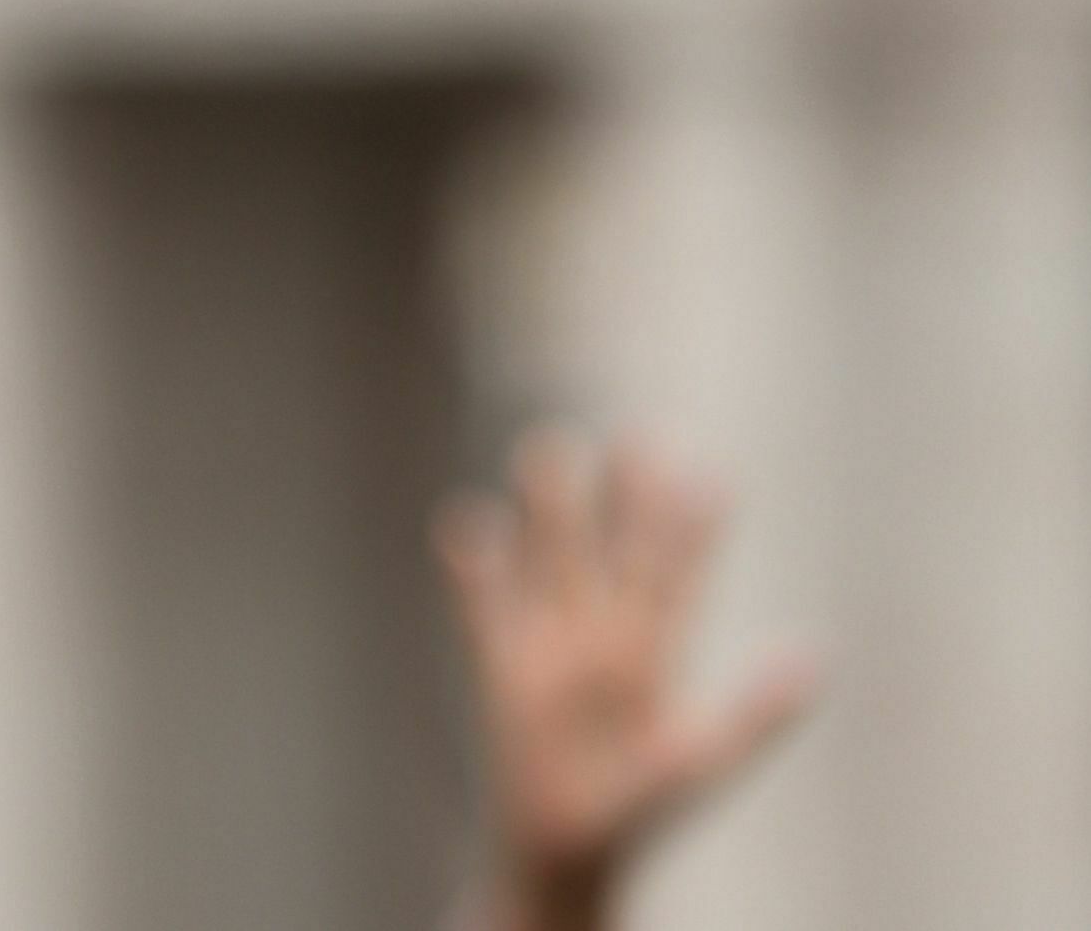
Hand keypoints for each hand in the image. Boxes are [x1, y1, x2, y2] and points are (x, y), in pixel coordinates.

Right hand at [438, 430, 816, 930]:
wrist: (565, 848)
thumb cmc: (638, 813)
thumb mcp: (702, 759)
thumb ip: (753, 712)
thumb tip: (812, 657)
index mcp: (654, 651)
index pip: (673, 571)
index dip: (690, 525)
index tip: (707, 471)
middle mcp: (601, 633)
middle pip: (612, 547)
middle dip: (624, 494)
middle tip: (640, 434)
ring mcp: (548, 642)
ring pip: (549, 556)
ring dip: (551, 508)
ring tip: (552, 447)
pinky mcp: (498, 663)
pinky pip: (481, 601)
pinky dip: (473, 564)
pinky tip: (471, 521)